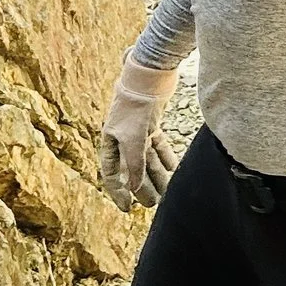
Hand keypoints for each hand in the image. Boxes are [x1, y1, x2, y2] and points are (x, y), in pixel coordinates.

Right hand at [98, 53, 179, 209]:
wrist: (150, 76)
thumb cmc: (135, 107)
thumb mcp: (133, 140)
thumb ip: (133, 165)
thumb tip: (133, 189)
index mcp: (110, 141)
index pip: (111, 172)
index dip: (117, 192)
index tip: (126, 209)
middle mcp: (122, 137)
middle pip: (132, 169)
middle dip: (142, 187)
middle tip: (153, 205)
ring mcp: (138, 130)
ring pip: (148, 159)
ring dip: (157, 176)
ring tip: (168, 193)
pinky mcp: (153, 123)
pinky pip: (159, 147)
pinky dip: (167, 158)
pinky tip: (175, 170)